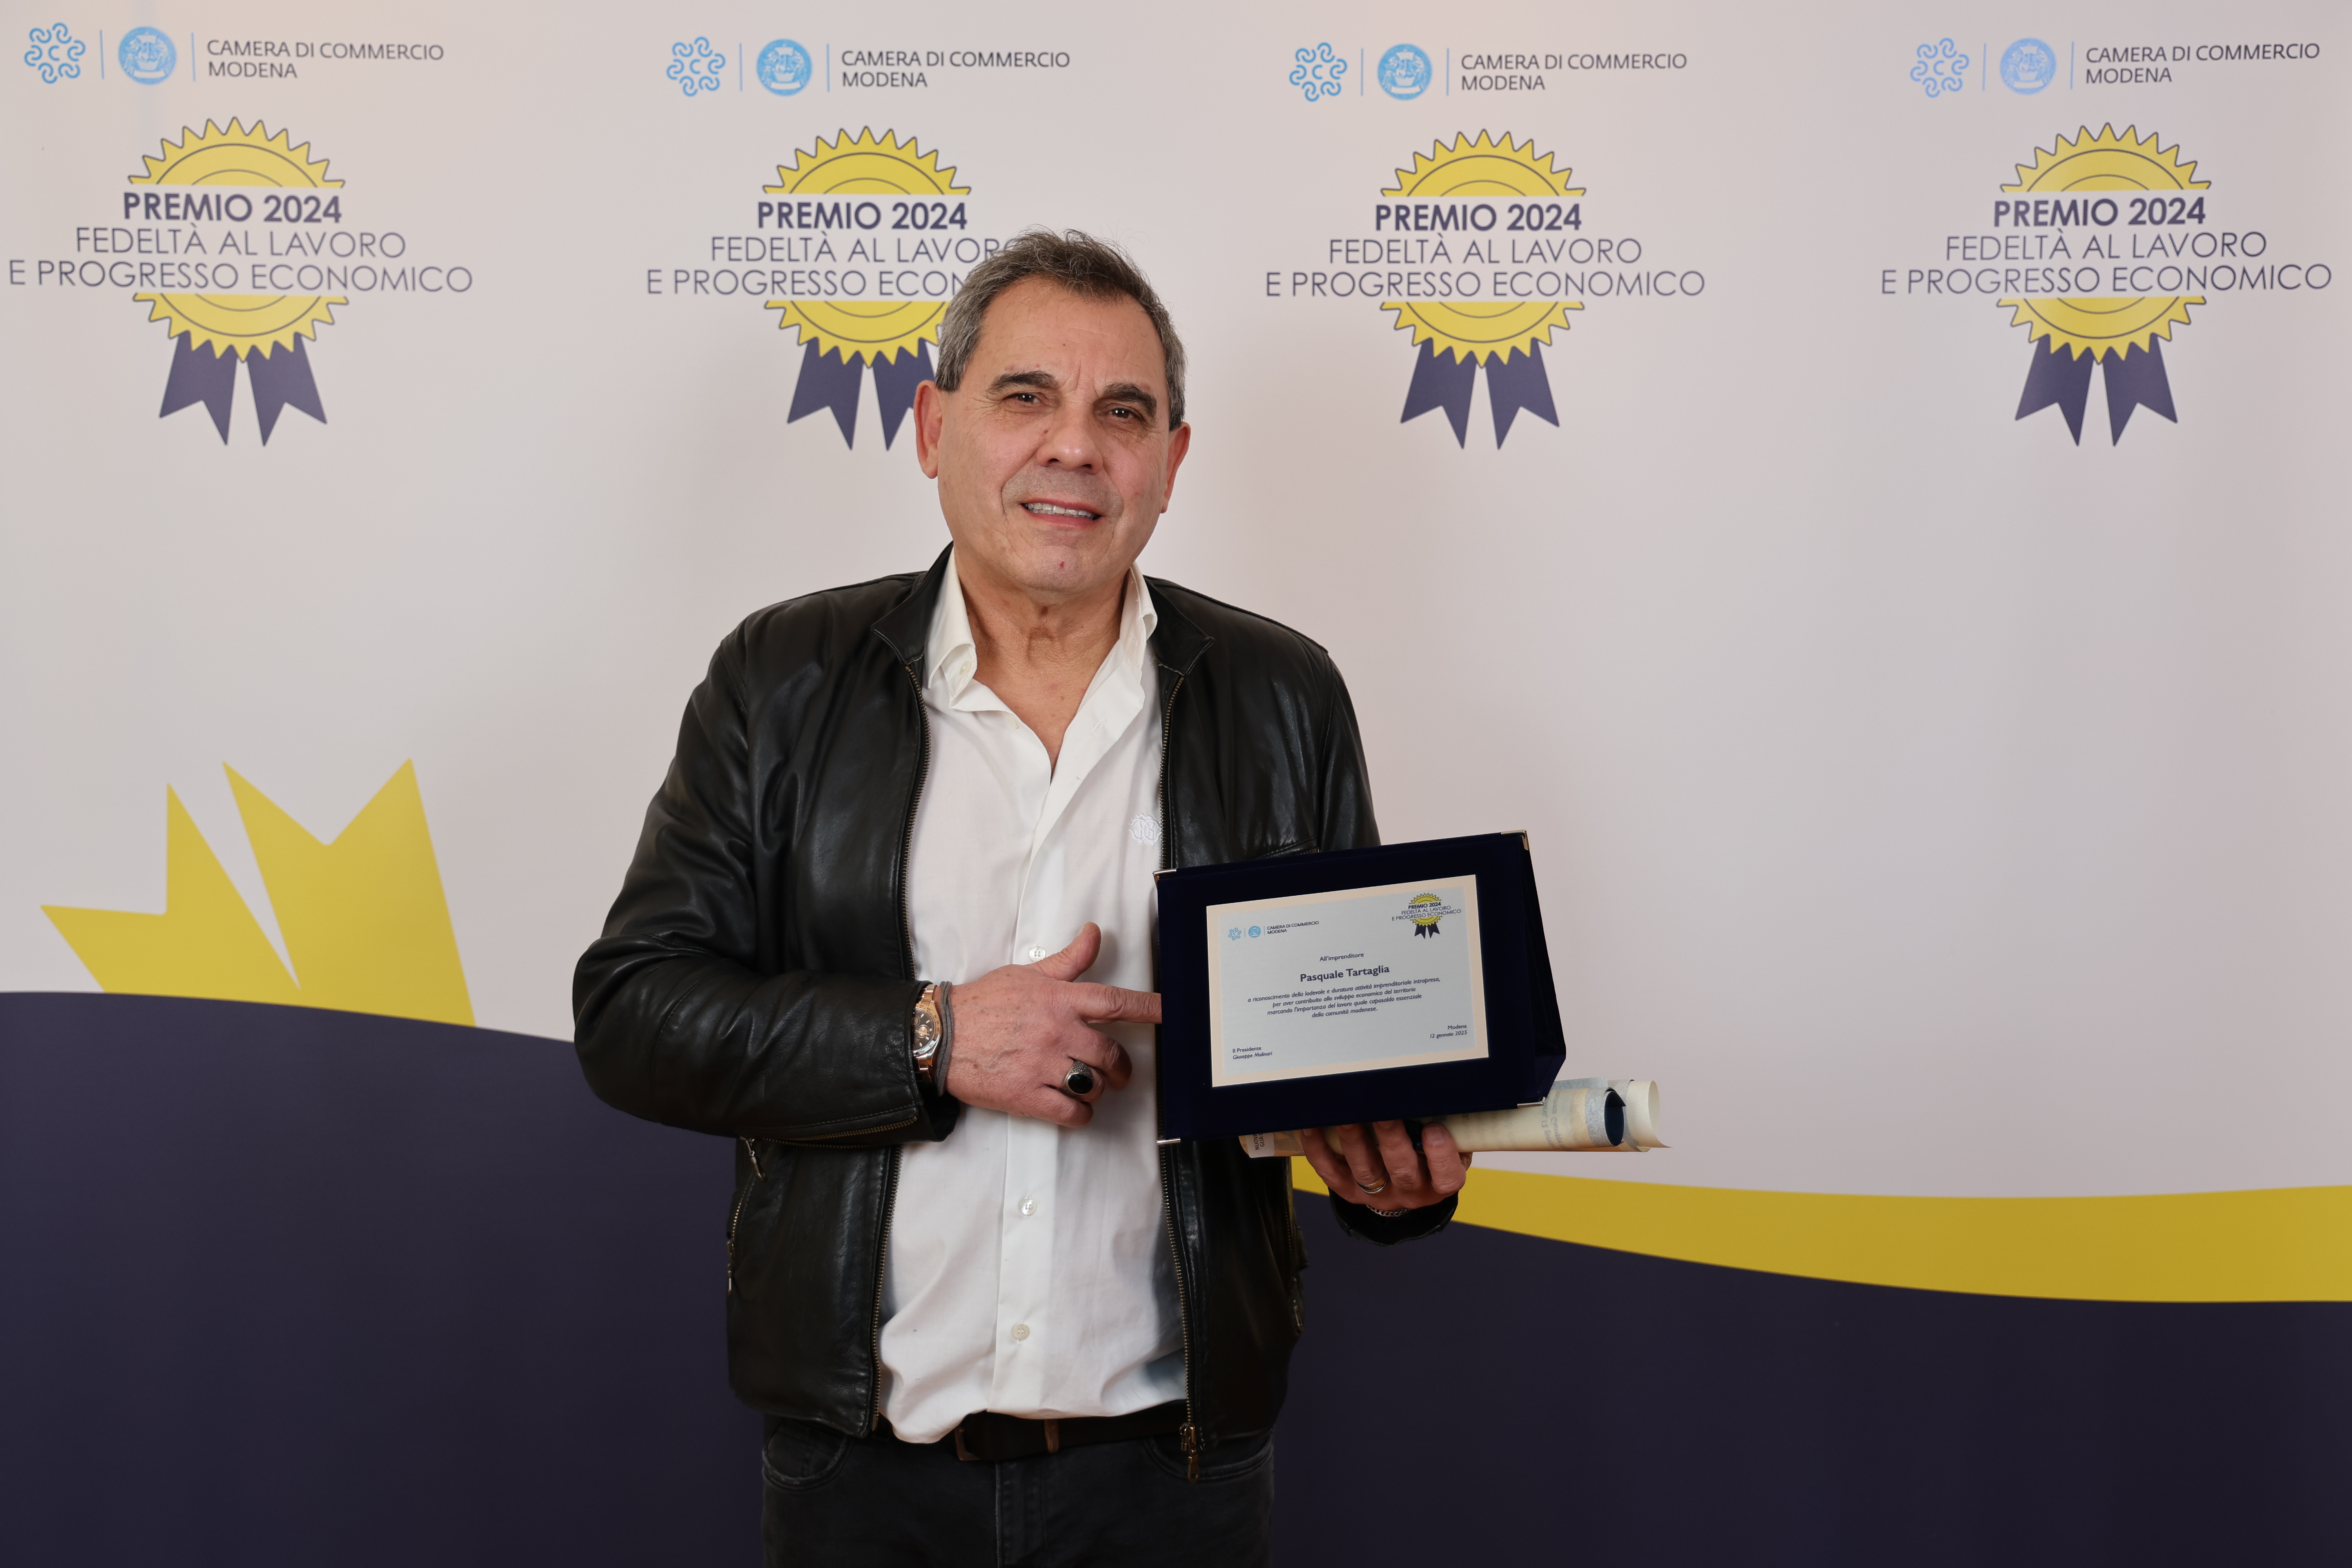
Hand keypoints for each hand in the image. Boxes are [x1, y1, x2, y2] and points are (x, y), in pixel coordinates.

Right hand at [943, 924, 1158, 1126]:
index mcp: (1059, 1000)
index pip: (1114, 1002)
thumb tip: (1095, 933)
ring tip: (1087, 1085)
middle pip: (1111, 1054)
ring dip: (1098, 1089)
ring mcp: (1042, 1065)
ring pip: (1094, 1085)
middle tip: (1119, 1072)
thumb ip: (1069, 960)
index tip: (1172, 1014)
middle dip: (1122, 1067)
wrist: (941, 1035)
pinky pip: (1071, 1112)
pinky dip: (1080, 1114)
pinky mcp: (1027, 1096)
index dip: (1148, 1008)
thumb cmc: (985, 1003)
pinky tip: (1073, 1106)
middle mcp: (1056, 1032)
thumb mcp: (1028, 974)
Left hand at [1300, 1121, 1470, 1212]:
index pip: (1446, 1178)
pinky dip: (1319, 1149)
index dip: (1441, 1156)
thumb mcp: (1450, 1146)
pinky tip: (1313, 1126)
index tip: (1433, 1130)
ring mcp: (1377, 1194)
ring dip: (1354, 1139)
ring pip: (1365, 1171)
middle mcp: (1410, 1191)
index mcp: (1438, 1182)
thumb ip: (1449, 1126)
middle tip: (1383, 1111)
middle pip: (1402, 1171)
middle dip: (1392, 1139)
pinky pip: (1331, 1172)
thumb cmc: (1428, 1153)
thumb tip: (1440, 1089)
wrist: (1405, 1185)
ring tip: (1346, 1113)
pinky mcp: (1349, 1191)